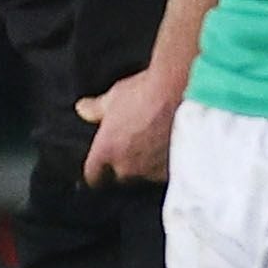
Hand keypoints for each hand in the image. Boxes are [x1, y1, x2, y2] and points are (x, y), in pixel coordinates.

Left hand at [75, 59, 184, 185]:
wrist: (184, 93)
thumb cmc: (147, 92)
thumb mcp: (114, 96)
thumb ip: (95, 109)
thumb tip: (82, 109)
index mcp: (106, 150)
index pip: (93, 174)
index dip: (96, 171)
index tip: (99, 168)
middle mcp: (127, 165)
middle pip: (121, 175)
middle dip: (125, 163)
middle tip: (135, 144)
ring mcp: (151, 170)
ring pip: (145, 174)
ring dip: (148, 164)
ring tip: (157, 144)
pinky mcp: (174, 169)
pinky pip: (166, 172)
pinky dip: (167, 163)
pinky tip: (173, 147)